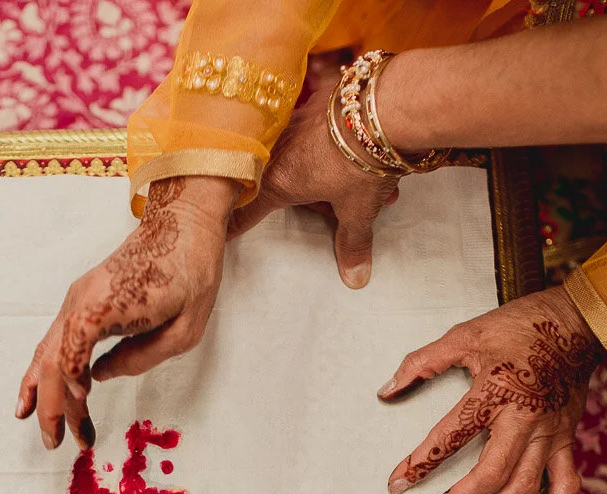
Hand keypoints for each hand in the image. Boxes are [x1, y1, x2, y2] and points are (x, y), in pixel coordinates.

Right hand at [16, 177, 236, 448]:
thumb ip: (139, 358)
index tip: (82, 414)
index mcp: (101, 307)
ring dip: (40, 391)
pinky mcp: (82, 300)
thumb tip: (99, 376)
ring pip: (47, 351)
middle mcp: (79, 302)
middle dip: (52, 406)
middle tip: (59, 444)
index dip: (68, 391)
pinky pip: (55, 340)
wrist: (183, 225)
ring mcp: (76, 299)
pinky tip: (35, 390)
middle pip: (52, 361)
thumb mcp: (182, 329)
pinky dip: (44, 368)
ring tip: (32, 423)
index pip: (69, 358)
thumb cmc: (190, 273)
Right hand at [227, 82, 402, 288]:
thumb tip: (355, 279)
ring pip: (302, 155)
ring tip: (374, 183)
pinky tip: (358, 145)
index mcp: (279, 182)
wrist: (384, 109)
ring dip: (332, 173)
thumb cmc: (361, 163)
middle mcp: (279, 150)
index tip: (221, 228)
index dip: (236, 222)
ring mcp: (296, 122)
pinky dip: (335, 142)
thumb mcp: (358, 210)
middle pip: (283, 182)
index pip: (248, 209)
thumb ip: (352, 243)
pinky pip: (317, 128)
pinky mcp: (316, 101)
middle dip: (316, 200)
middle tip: (343, 209)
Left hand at [380, 285, 601, 493]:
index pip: (449, 436)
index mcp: (493, 392)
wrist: (577, 321)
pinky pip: (566, 485)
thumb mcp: (465, 336)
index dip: (419, 463)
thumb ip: (422, 363)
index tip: (397, 484)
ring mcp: (549, 434)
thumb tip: (386, 390)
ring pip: (524, 487)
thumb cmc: (518, 327)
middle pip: (489, 474)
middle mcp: (523, 419)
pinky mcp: (567, 440)